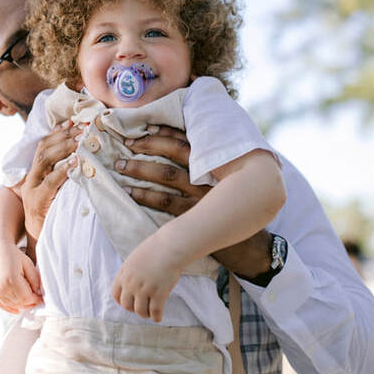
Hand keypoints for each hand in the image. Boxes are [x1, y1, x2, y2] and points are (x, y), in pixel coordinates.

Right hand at [0, 244, 42, 313]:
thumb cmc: (14, 255)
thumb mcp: (28, 264)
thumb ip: (35, 280)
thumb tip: (39, 294)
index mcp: (12, 280)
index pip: (27, 298)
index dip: (36, 299)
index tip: (42, 298)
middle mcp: (1, 287)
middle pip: (20, 303)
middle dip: (30, 303)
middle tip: (38, 300)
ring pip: (11, 305)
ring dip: (22, 306)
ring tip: (30, 302)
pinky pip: (1, 305)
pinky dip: (10, 308)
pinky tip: (18, 309)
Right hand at [20, 121, 81, 239]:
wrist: (41, 240)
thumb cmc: (55, 214)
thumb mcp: (59, 190)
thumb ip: (65, 174)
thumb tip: (85, 155)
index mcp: (35, 173)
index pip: (43, 145)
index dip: (58, 132)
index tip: (74, 121)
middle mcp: (31, 178)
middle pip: (44, 148)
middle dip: (64, 135)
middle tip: (83, 127)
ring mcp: (32, 189)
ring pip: (44, 160)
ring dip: (64, 147)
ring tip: (80, 139)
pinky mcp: (37, 202)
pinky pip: (50, 182)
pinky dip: (63, 170)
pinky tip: (75, 162)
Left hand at [111, 233, 184, 321]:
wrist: (170, 246)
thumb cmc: (155, 249)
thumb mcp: (135, 258)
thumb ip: (130, 271)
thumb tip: (129, 281)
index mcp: (124, 274)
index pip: (115, 294)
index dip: (122, 301)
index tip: (128, 302)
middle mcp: (131, 283)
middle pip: (126, 305)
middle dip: (133, 308)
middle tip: (141, 308)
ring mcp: (144, 289)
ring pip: (140, 311)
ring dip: (144, 314)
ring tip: (149, 313)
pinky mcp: (158, 293)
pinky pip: (155, 312)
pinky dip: (156, 317)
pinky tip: (158, 318)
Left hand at [121, 125, 273, 276]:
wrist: (252, 246)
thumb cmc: (237, 213)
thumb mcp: (229, 186)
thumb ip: (212, 170)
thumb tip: (188, 154)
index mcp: (218, 163)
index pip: (190, 140)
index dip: (167, 131)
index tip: (147, 127)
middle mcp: (210, 175)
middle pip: (175, 152)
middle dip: (149, 145)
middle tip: (127, 143)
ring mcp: (202, 195)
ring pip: (166, 175)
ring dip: (141, 169)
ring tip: (121, 166)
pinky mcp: (194, 216)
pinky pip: (165, 202)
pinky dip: (145, 195)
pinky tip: (130, 192)